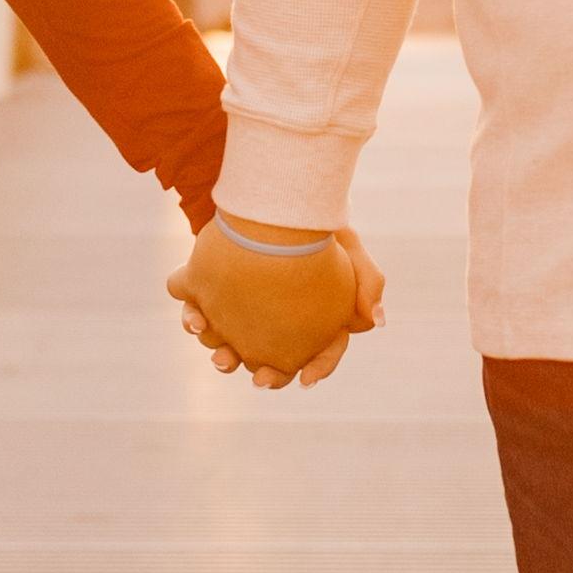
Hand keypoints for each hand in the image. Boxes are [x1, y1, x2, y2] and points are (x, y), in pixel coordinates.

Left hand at [172, 215, 385, 390]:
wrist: (269, 193)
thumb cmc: (316, 224)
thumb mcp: (348, 245)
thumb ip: (369, 280)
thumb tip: (376, 323)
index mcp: (317, 316)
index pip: (324, 352)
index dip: (318, 368)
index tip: (306, 379)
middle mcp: (279, 319)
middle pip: (275, 359)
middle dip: (266, 373)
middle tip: (258, 379)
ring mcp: (244, 307)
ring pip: (234, 344)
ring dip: (225, 355)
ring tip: (220, 357)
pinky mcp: (214, 291)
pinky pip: (203, 314)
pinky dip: (197, 320)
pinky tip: (196, 321)